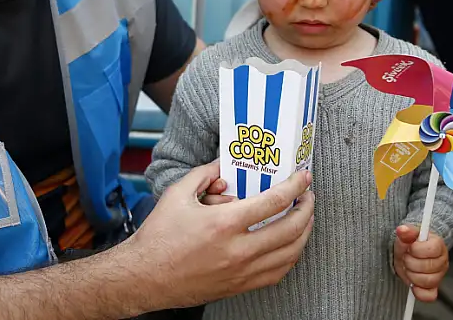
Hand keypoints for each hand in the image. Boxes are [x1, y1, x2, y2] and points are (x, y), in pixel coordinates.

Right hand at [123, 160, 313, 308]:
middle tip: (308, 197)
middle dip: (307, 209)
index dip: (296, 186)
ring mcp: (241, 272)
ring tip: (305, 219)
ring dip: (304, 234)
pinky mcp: (239, 286)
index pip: (274, 201)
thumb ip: (205, 174)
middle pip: (291, 229)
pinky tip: (290, 246)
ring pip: (290, 254)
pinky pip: (277, 274)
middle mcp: (237, 250)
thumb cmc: (158, 238)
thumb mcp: (178, 194)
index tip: (304, 178)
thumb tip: (225, 165)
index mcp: (224, 223)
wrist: (144, 277)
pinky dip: (290, 258)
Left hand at [392, 225, 448, 302]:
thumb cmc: (410, 244)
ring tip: (408, 268)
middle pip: (429, 266)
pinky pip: (429, 296)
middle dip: (411, 263)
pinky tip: (413, 284)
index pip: (432, 249)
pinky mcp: (434, 288)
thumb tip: (402, 230)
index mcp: (438, 245)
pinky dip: (418, 292)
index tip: (410, 248)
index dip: (417, 250)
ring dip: (412, 276)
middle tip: (406, 258)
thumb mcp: (406, 236)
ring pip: (428, 281)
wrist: (409, 254)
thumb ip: (406, 232)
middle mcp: (442, 261)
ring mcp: (439, 276)